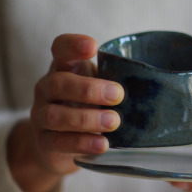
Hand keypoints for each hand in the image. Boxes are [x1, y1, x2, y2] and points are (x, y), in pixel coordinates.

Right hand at [7, 34, 123, 191]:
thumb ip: (114, 82)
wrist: (59, 146)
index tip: (93, 46)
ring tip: (114, 122)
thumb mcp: (98, 90)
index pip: (60, 49)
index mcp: (63, 70)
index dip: (73, 45)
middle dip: (89, 89)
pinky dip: (82, 143)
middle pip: (58, 83)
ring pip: (55, 115)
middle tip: (118, 95)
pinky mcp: (44, 143)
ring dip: (86, 118)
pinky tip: (102, 144)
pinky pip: (59, 142)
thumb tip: (151, 86)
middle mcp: (46, 90)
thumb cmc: (85, 108)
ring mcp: (41, 117)